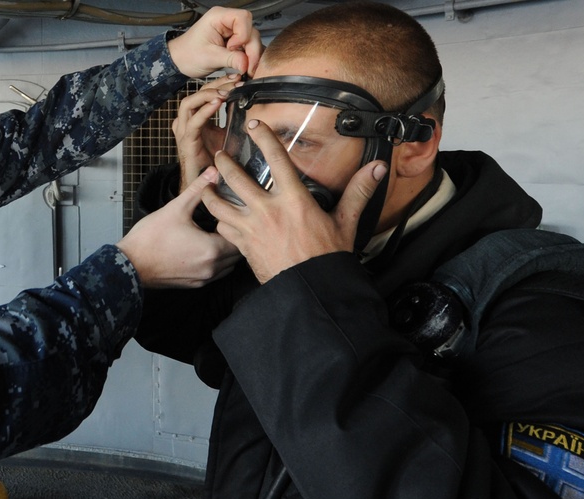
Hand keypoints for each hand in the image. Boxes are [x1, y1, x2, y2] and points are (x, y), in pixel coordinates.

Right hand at [117, 168, 240, 287]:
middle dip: (234, 238)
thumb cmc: (151, 238)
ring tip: (216, 237)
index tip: (229, 214)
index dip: (236, 223)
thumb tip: (213, 172)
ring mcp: (203, 279)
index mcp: (212, 250)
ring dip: (226, 253)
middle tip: (225, 223)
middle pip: (237, 254)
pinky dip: (215, 263)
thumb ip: (198, 190)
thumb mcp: (175, 209)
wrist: (130, 265)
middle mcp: (212, 268)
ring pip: (227, 267)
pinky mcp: (193, 285)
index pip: (239, 237)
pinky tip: (203, 250)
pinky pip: (214, 275)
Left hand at [167, 7, 262, 78]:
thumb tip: (246, 64)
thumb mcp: (209, 58)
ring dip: (251, 55)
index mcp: (218, 17)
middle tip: (247, 67)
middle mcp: (226, 21)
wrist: (180, 62)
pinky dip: (248, 57)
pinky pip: (247, 47)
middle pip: (250, 30)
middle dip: (251, 49)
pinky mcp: (233, 41)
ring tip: (246, 69)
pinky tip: (244, 66)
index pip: (243, 18)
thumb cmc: (188, 55)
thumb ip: (230, 59)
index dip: (243, 34)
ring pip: (251, 39)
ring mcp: (231, 31)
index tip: (233, 48)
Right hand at [172, 74, 242, 190]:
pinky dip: (205, 110)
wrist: (203, 185)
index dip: (220, 82)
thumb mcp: (227, 137)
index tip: (238, 78)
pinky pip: (193, 121)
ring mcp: (184, 131)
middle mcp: (187, 122)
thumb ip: (234, 122)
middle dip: (215, 84)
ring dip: (207, 94)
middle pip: (197, 93)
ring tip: (225, 91)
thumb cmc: (214, 164)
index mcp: (196, 118)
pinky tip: (218, 103)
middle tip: (235, 81)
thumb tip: (254, 110)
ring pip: (189, 103)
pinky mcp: (186, 142)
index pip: (205, 93)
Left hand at [205, 120, 387, 283]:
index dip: (263, 138)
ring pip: (220, 204)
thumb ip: (358, 192)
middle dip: (225, 163)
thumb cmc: (327, 257)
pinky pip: (223, 228)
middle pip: (236, 178)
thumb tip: (376, 168)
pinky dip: (219, 221)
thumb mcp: (346, 222)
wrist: (309, 289)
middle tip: (220, 155)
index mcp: (293, 199)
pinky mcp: (243, 246)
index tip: (254, 125)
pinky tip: (218, 217)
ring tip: (207, 184)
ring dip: (211, 192)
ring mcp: (252, 229)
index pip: (276, 158)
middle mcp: (268, 210)